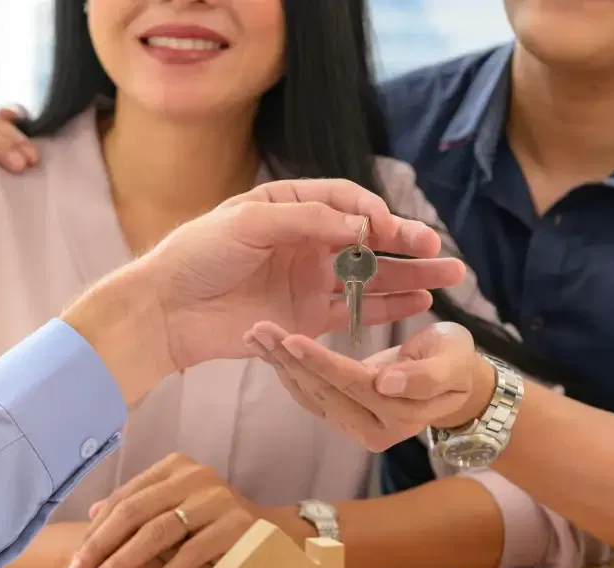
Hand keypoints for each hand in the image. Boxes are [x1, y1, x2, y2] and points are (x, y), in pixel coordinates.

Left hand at [61, 179, 466, 406]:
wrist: (165, 311)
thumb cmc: (198, 255)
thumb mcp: (249, 223)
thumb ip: (308, 220)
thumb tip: (363, 223)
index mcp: (288, 207)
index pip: (346, 202)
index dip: (374, 214)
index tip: (394, 229)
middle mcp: (303, 242)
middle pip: (366, 240)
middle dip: (406, 243)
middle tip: (440, 249)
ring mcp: (306, 281)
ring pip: (368, 276)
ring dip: (408, 276)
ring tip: (448, 275)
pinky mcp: (304, 318)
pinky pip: (354, 310)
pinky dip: (386, 307)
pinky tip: (419, 301)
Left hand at [68, 454, 257, 567]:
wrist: (272, 534)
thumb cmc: (213, 525)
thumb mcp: (175, 508)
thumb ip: (139, 507)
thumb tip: (94, 513)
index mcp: (175, 468)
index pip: (125, 498)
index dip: (97, 530)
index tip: (77, 559)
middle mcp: (195, 476)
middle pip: (135, 512)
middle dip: (102, 546)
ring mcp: (217, 499)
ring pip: (158, 531)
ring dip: (125, 561)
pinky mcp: (236, 525)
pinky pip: (192, 551)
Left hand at [245, 320, 492, 451]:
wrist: (449, 376)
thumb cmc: (455, 359)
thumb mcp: (453, 361)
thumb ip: (425, 375)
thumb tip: (387, 386)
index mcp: (401, 415)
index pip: (353, 385)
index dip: (322, 362)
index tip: (291, 339)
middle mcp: (374, 430)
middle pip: (324, 391)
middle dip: (290, 360)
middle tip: (260, 329)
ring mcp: (354, 426)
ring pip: (309, 394)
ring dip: (280, 364)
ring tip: (255, 334)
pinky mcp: (339, 416)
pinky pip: (307, 394)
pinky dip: (285, 369)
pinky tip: (266, 348)